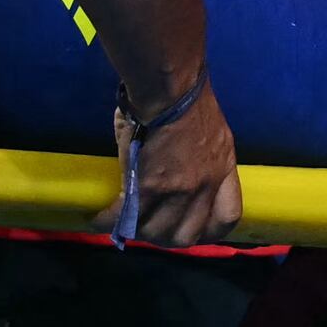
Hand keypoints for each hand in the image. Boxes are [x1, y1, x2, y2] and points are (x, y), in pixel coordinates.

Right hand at [118, 84, 243, 249]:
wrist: (171, 88)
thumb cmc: (187, 99)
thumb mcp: (212, 133)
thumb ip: (202, 158)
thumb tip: (179, 169)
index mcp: (223, 170)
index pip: (227, 217)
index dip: (210, 232)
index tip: (196, 232)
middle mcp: (204, 186)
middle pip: (187, 236)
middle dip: (168, 238)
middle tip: (152, 229)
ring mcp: (177, 190)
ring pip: (156, 232)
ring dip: (138, 232)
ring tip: (126, 225)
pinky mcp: (148, 186)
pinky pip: (127, 216)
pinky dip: (109, 221)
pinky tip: (98, 220)